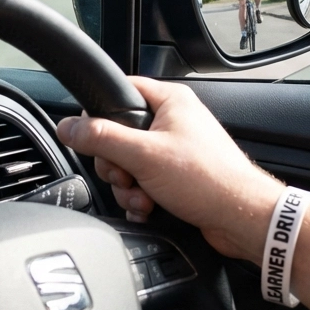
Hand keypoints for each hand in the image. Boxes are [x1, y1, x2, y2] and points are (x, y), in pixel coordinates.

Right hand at [57, 77, 279, 259]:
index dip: (100, 114)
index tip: (90, 136)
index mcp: (169, 101)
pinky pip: (143, 182)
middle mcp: (173, 121)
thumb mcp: (144, 155)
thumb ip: (102, 138)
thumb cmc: (207, 179)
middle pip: (119, 134)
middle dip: (116, 164)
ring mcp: (174, 150)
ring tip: (143, 197)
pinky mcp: (176, 177)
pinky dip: (140, 197)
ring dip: (128, 186)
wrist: (241, 218)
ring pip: (129, 163)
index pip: (121, 92)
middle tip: (127, 175)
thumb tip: (68, 126)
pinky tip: (148, 208)